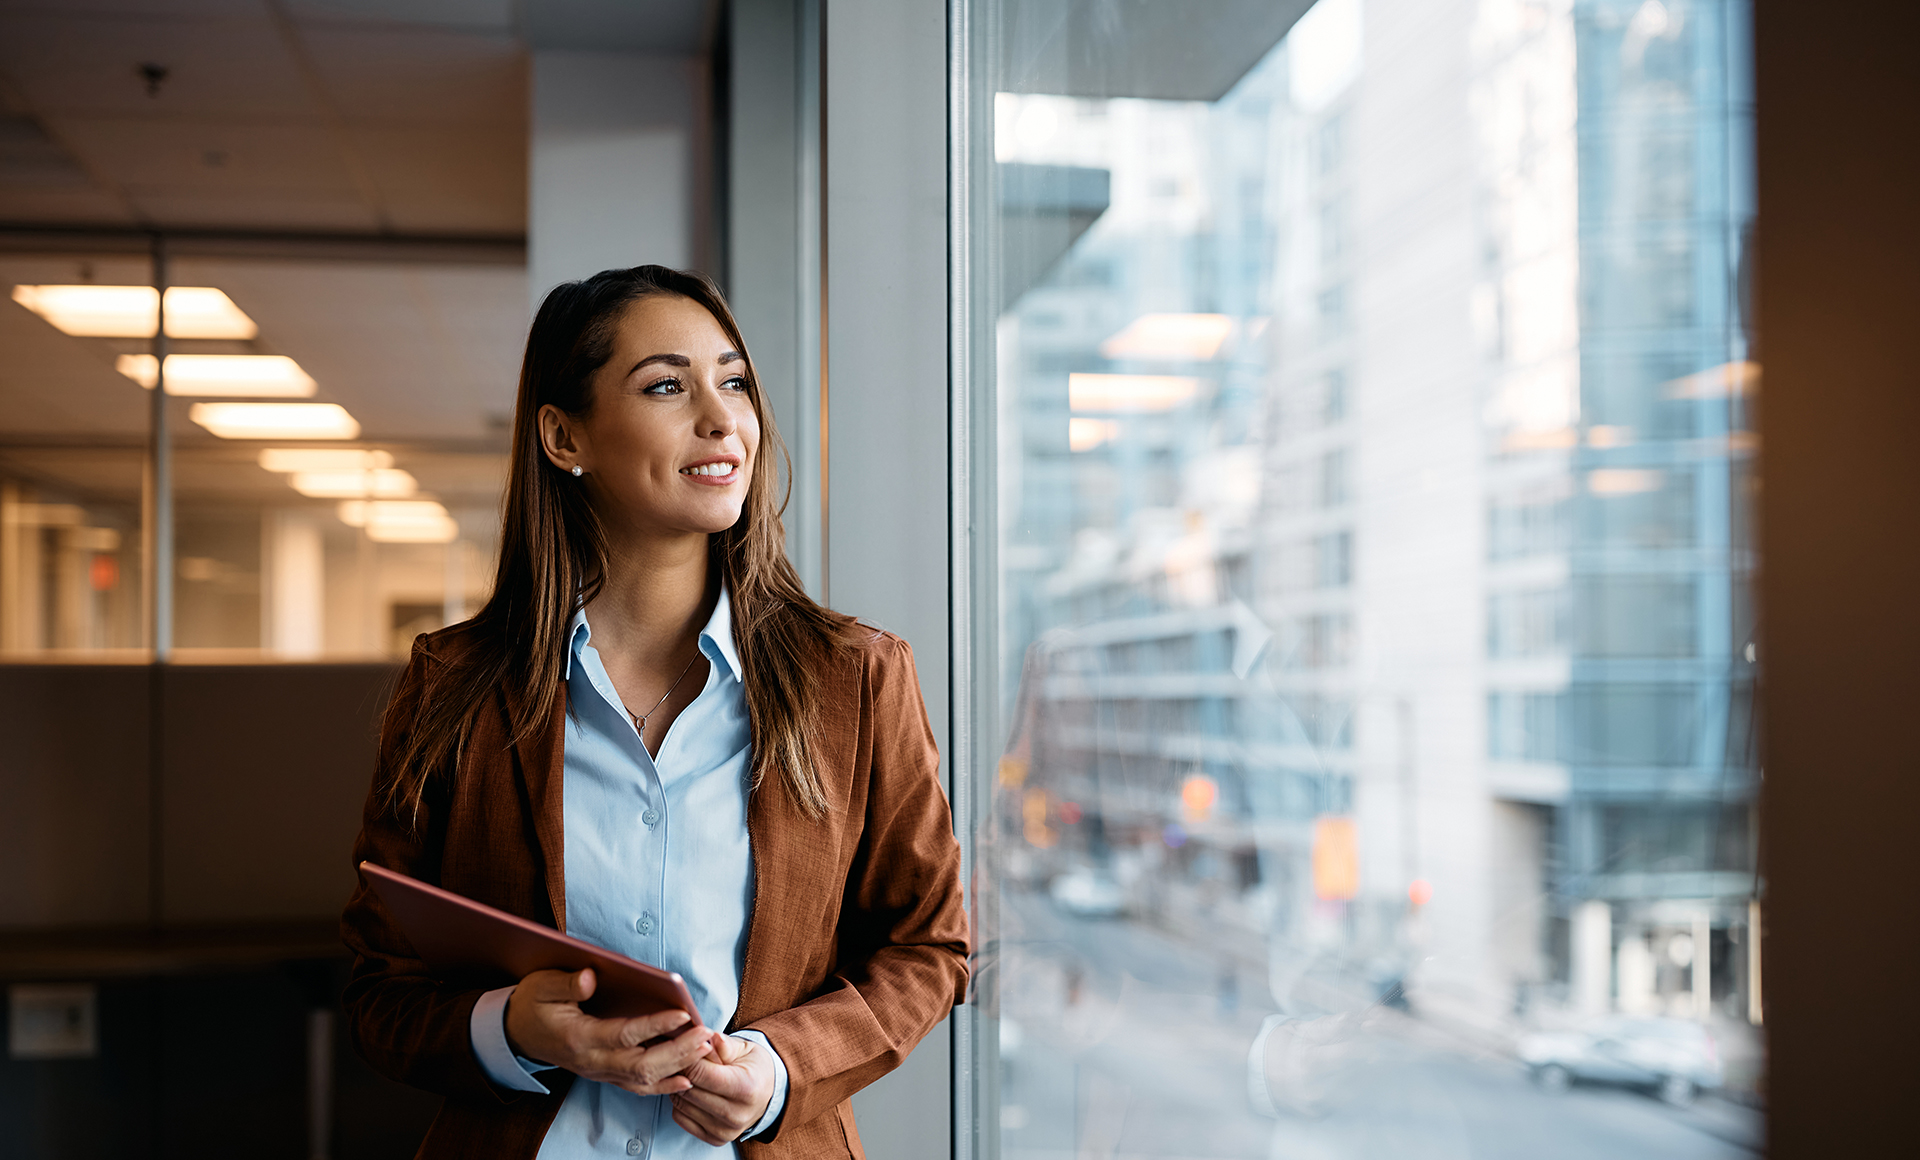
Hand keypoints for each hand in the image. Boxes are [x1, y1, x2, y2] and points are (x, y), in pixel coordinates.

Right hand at [504, 968, 714, 1096]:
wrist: (515, 1033)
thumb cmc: (533, 1004)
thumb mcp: (542, 986)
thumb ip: (567, 984)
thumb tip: (592, 977)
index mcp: (578, 1038)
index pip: (624, 1035)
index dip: (655, 1026)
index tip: (682, 1015)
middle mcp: (592, 1061)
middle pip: (641, 1065)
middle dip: (677, 1052)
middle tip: (705, 1035)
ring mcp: (599, 1072)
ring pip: (643, 1080)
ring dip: (677, 1067)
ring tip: (704, 1049)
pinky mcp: (604, 1074)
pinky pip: (637, 1087)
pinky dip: (664, 1086)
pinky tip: (686, 1078)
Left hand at [670, 1032, 777, 1144]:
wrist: (768, 1093)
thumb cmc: (754, 1067)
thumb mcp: (745, 1049)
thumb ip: (725, 1044)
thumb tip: (710, 1037)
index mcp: (746, 1088)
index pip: (702, 1074)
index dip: (688, 1058)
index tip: (685, 1047)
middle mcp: (736, 1114)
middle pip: (689, 1090)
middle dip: (681, 1071)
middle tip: (684, 1059)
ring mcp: (725, 1130)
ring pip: (681, 1105)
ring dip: (679, 1087)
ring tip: (690, 1074)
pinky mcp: (715, 1139)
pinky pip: (680, 1118)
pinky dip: (681, 1103)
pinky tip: (693, 1091)